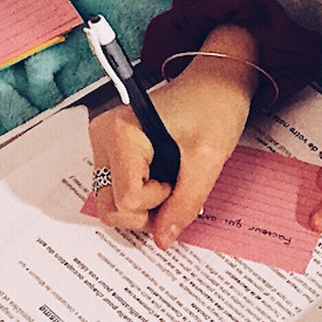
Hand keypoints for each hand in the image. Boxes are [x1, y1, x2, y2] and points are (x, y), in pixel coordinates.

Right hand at [88, 26, 259, 247]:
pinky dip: (142, 197)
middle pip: (110, 206)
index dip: (160, 201)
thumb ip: (185, 203)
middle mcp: (104, 138)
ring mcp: (105, 145)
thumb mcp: (208, 158)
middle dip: (146, 213)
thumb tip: (164, 239)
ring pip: (111, 203)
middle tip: (176, 190)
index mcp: (122, 132)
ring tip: (171, 183)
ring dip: (144, 207)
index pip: (127, 199)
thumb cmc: (214, 106)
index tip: (180, 179)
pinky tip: (163, 180)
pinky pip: (118, 190)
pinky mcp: (114, 151)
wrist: (218, 82)